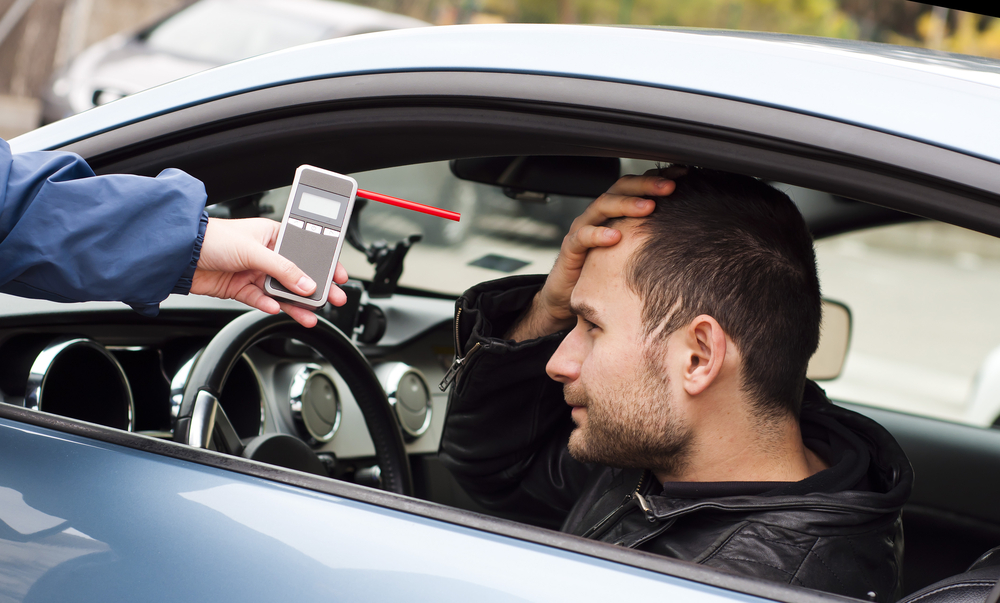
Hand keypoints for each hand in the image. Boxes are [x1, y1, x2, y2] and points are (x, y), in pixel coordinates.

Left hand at [190, 217, 347, 327]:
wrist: (180, 254)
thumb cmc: (213, 238)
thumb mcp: (254, 250)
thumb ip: (283, 269)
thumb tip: (306, 283)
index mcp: (273, 235)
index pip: (307, 250)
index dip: (324, 263)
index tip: (339, 276)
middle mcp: (266, 254)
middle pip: (297, 274)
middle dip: (315, 288)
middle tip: (333, 299)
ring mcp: (254, 272)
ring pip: (281, 291)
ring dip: (295, 303)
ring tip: (309, 314)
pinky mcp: (241, 288)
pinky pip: (262, 300)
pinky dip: (269, 305)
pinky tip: (275, 308)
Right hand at [506, 171, 679, 340]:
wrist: (570, 295)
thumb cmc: (605, 272)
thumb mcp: (633, 250)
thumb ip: (652, 237)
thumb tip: (690, 231)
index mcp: (616, 210)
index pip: (637, 186)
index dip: (658, 178)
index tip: (683, 175)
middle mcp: (599, 214)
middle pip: (621, 189)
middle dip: (646, 185)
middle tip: (669, 187)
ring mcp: (583, 228)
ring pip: (602, 206)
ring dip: (626, 204)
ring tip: (648, 207)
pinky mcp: (570, 248)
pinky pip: (583, 237)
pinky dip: (598, 234)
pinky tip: (615, 236)